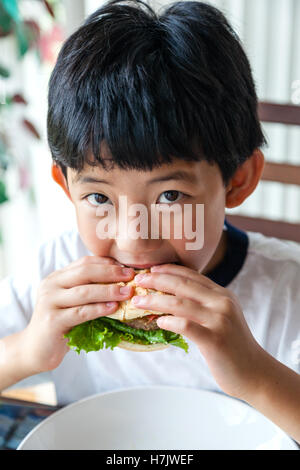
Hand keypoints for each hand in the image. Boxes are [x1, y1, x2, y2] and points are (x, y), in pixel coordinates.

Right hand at [22, 256, 134, 373]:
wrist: (36, 350)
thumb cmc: (61, 325)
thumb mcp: (73, 303)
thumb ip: (89, 290)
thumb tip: (121, 281)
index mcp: (57, 278)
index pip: (84, 262)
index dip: (107, 263)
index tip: (127, 267)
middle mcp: (51, 286)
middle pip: (85, 272)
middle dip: (110, 273)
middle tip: (130, 276)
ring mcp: (49, 302)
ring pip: (84, 291)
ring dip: (109, 290)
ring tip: (127, 292)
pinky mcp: (52, 321)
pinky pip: (80, 312)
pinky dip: (99, 309)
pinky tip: (114, 308)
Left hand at [132, 263, 265, 399]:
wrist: (255, 373)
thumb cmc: (233, 346)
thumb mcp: (222, 317)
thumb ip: (204, 305)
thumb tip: (173, 298)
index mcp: (222, 295)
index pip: (192, 275)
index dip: (169, 270)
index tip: (151, 269)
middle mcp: (222, 302)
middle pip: (182, 284)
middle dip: (157, 280)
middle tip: (138, 280)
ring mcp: (219, 320)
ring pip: (179, 303)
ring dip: (155, 300)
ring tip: (138, 301)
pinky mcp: (215, 340)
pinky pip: (185, 325)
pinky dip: (169, 321)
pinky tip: (158, 322)